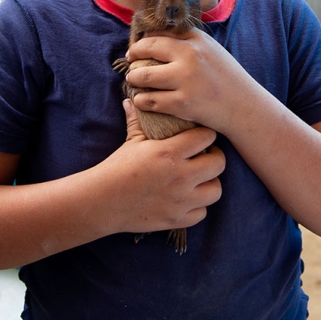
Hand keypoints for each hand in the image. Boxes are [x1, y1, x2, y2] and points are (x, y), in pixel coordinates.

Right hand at [100, 99, 224, 234]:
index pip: (206, 137)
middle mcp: (180, 176)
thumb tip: (131, 100)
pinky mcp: (177, 219)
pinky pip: (202, 212)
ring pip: (215, 190)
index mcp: (169, 152)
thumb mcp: (130, 142)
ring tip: (198, 179)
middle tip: (204, 156)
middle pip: (218, 163)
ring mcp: (180, 200)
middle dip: (213, 157)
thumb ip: (137, 121)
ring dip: (209, 183)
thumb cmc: (116, 168)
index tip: (200, 136)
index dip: (205, 134)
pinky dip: (197, 205)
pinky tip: (187, 198)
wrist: (101, 201)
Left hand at [124, 29, 259, 134]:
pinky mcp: (182, 103)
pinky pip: (150, 100)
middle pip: (147, 49)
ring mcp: (185, 80)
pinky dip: (141, 100)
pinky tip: (141, 100)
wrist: (244, 107)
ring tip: (133, 81)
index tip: (136, 49)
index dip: (142, 41)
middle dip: (133, 56)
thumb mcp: (211, 50)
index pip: (158, 33)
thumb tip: (156, 36)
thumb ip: (187, 41)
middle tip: (129, 62)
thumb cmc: (226, 78)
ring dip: (134, 78)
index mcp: (196, 40)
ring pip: (143, 76)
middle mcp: (190, 55)